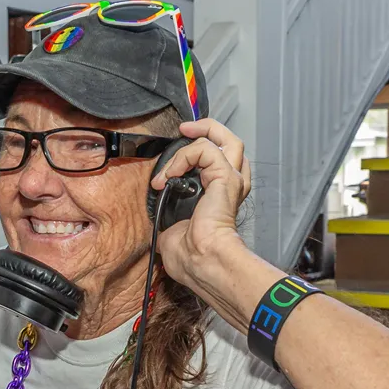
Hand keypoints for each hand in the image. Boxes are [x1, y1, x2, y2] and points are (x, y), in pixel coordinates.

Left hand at [150, 118, 250, 285]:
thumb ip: (168, 212)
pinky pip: (206, 149)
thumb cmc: (191, 255)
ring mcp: (231, 181)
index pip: (218, 162)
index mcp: (219, 198)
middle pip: (231, 143)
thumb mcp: (172, 227)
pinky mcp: (226, 178)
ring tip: (182, 134)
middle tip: (186, 129)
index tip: (173, 160)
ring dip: (199, 134)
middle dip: (209, 129)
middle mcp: (229, 187)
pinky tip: (170, 173)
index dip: (198, 153)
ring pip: (227, 139)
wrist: (201, 260)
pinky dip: (184, 156)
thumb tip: (156, 212)